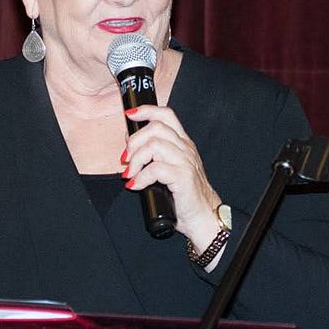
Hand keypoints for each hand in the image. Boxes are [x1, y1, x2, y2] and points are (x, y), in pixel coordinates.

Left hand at [122, 105, 224, 252]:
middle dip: (134, 141)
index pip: (166, 115)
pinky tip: (136, 186)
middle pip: (155, 127)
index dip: (146, 111)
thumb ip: (154, 156)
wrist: (204, 217)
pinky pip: (155, 169)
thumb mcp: (169, 169)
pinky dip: (140, 177)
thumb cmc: (185, 196)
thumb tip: (130, 145)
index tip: (129, 115)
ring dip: (135, 159)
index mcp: (183, 143)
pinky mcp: (183, 177)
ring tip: (130, 174)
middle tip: (125, 159)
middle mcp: (185, 148)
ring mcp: (185, 161)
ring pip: (154, 145)